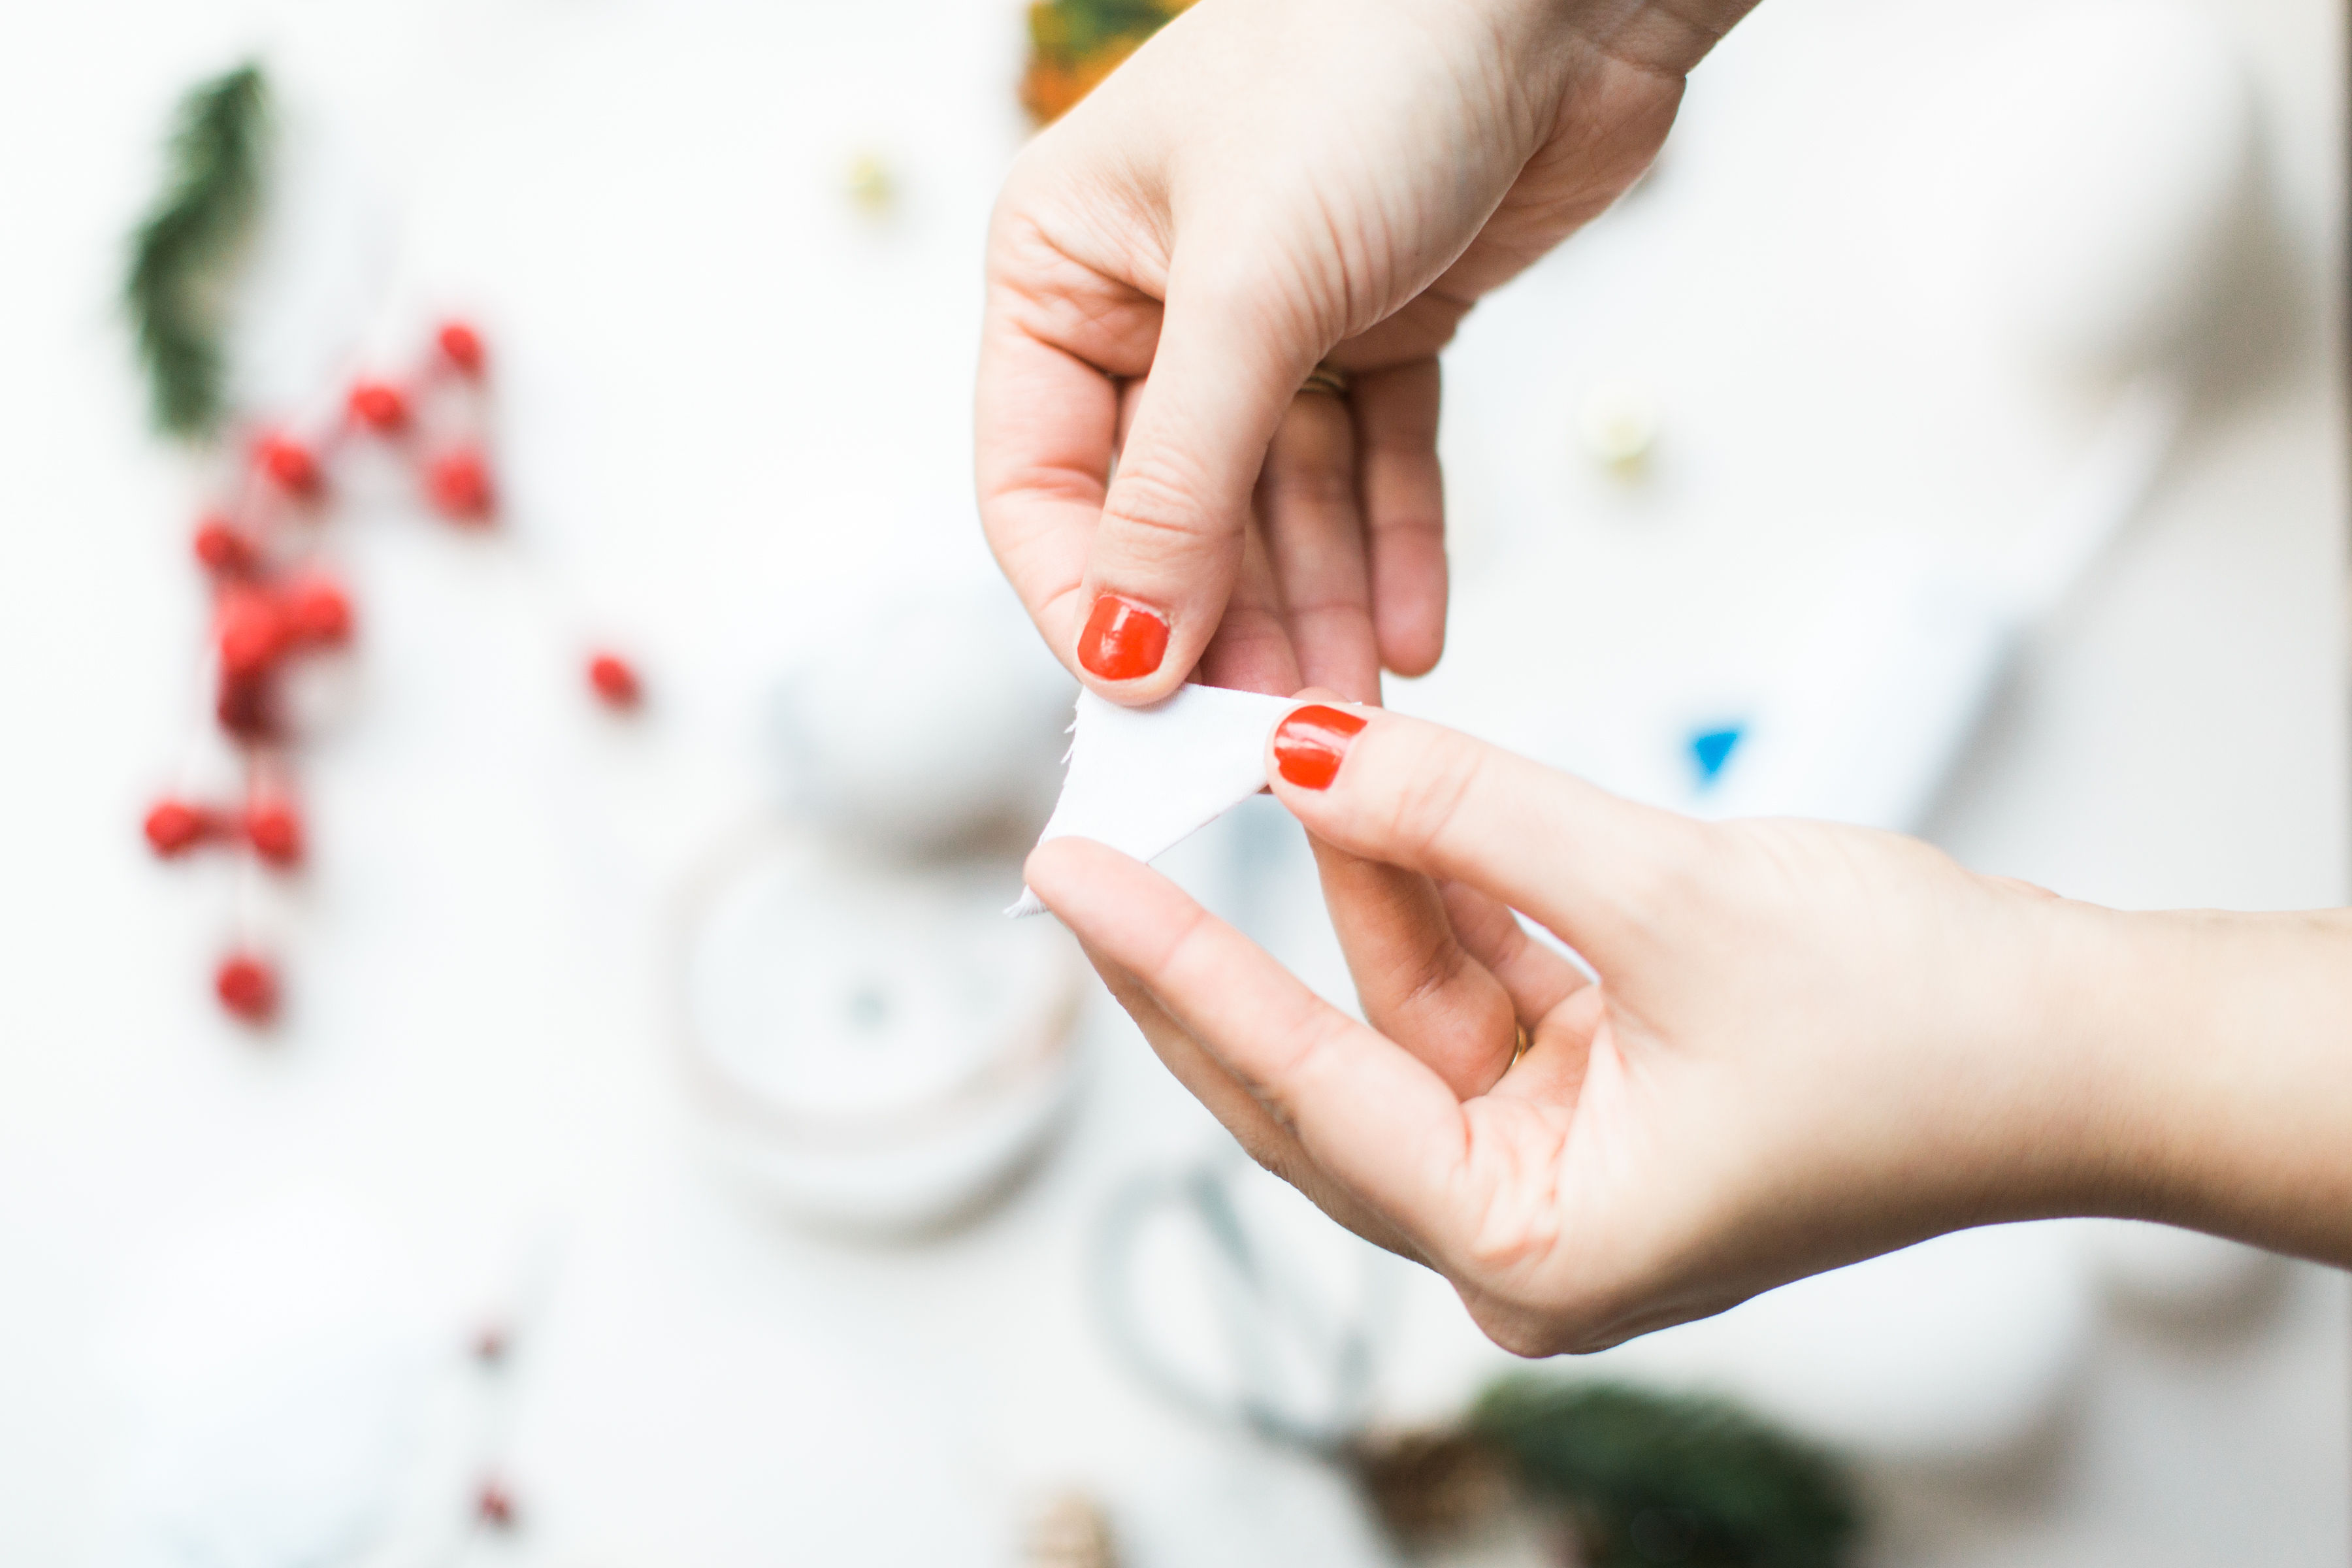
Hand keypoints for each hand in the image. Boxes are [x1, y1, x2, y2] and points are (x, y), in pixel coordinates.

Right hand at [977, 0, 1751, 704]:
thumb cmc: (1369, 64)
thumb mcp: (1247, 292)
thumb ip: (1178, 481)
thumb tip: (1124, 647)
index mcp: (1062, 268)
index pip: (1036, 481)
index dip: (1089, 601)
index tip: (1147, 703)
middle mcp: (1153, 301)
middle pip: (1165, 512)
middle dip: (1221, 623)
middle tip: (1269, 732)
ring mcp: (1270, 319)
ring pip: (1276, 506)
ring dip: (1315, 608)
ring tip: (1354, 709)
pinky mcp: (1382, 326)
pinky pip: (1374, 467)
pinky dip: (1391, 546)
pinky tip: (1409, 636)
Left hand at [1027, 702, 2192, 1355]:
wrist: (2087, 1041)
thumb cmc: (1928, 1030)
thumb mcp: (1671, 898)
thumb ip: (1473, 819)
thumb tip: (1310, 753)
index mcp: (1536, 1250)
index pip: (1306, 1098)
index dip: (1179, 976)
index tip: (1071, 883)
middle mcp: (1529, 1225)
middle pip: (1317, 1073)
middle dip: (1211, 951)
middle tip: (1088, 847)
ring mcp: (1560, 1155)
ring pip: (1395, 1005)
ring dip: (1344, 882)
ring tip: (1258, 756)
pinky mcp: (1595, 1084)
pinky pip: (1472, 974)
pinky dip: (1432, 884)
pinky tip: (1372, 791)